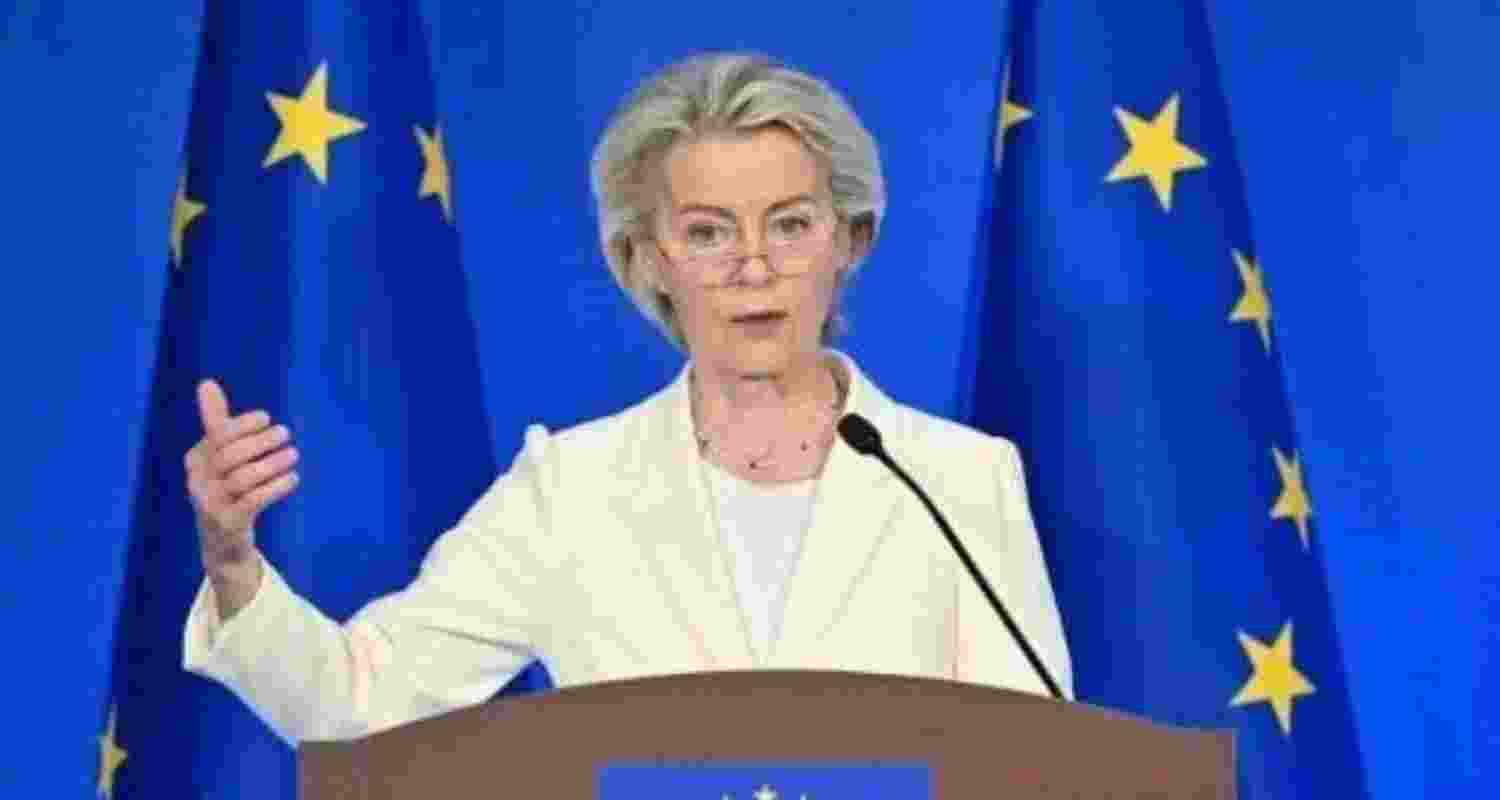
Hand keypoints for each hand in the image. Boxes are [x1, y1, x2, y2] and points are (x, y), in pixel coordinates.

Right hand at [185, 379, 299, 580]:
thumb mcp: (219, 456)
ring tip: (293, 454)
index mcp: (195, 460)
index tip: (267, 418)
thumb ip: (217, 422)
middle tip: (286, 433)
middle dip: (261, 441)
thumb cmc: (225, 489)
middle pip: (230, 455)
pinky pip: (254, 501)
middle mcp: (198, 482)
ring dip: (273, 463)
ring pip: (243, 478)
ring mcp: (211, 505)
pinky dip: (276, 487)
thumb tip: (206, 382)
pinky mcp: (229, 523)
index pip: (218, 435)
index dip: (243, 424)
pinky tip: (293, 478)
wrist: (222, 543)